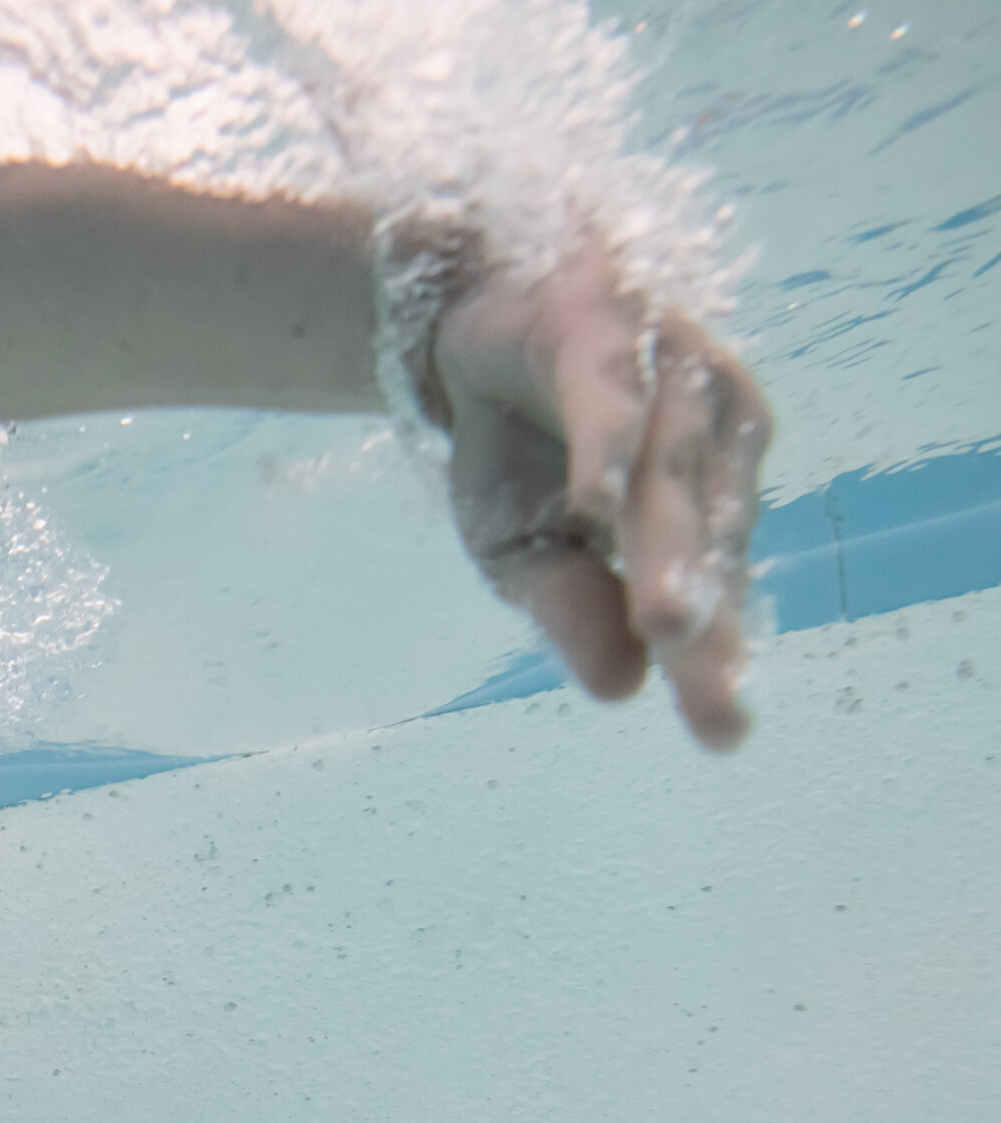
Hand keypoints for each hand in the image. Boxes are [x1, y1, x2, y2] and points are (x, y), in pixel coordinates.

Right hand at [430, 246, 772, 750]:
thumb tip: (621, 687)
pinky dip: (607, 448)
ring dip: (669, 548)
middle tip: (709, 698)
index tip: (721, 736)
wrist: (473, 313)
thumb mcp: (521, 547)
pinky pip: (612, 397)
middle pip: (704, 544)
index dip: (714, 662)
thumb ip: (572, 608)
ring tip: (667, 623)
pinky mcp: (610, 329)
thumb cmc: (516, 440)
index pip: (712, 594)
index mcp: (698, 510)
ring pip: (672, 477)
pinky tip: (599, 500)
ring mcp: (672, 378)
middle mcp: (711, 444)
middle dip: (705, 620)